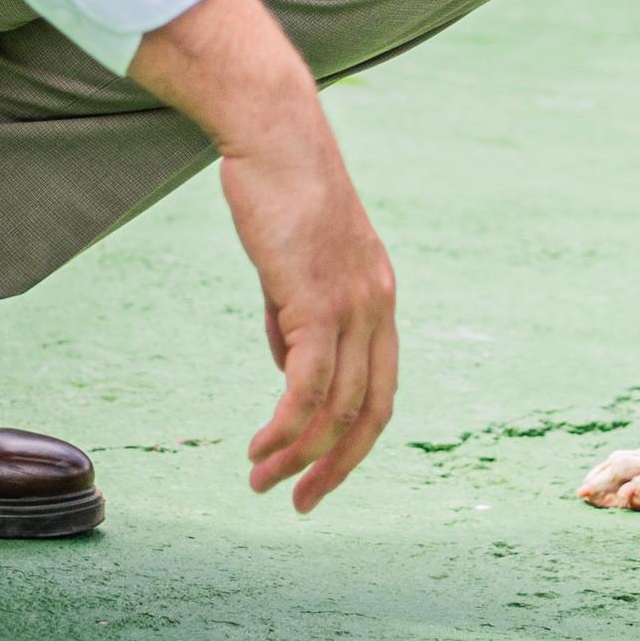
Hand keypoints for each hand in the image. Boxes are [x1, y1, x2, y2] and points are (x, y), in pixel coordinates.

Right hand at [129, 0, 399, 512]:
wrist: (274, 136)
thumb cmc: (276, 191)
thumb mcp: (293, 267)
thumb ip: (295, 319)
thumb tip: (288, 372)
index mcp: (379, 301)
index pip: (379, 390)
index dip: (353, 441)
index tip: (320, 475)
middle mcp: (378, 309)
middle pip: (369, 412)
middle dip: (336, 467)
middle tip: (299, 504)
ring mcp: (353, 306)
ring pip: (336, 408)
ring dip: (298, 455)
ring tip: (260, 480)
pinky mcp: (318, 301)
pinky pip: (307, 386)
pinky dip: (286, 427)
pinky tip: (260, 446)